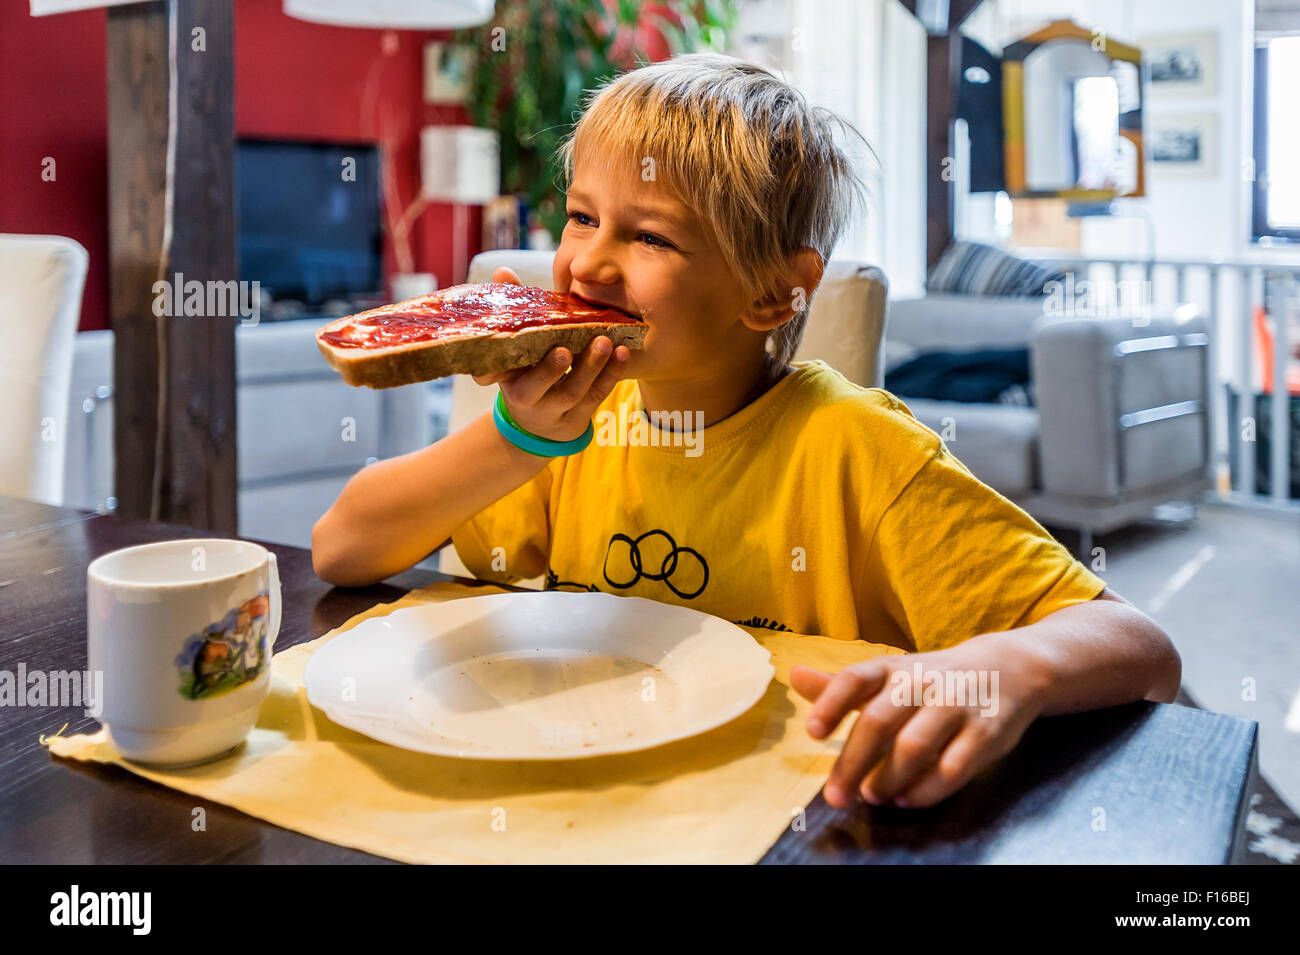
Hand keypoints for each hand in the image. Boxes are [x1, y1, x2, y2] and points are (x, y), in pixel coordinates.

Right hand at [472, 266, 630, 441]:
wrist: (535, 420)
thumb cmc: (523, 370)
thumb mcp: (513, 347)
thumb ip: (511, 309)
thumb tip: (503, 271)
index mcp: (511, 384)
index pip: (515, 380)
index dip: (539, 369)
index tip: (557, 348)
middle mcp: (532, 403)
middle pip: (550, 391)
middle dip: (564, 370)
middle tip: (580, 346)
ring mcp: (558, 414)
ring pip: (578, 394)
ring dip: (594, 369)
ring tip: (609, 344)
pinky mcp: (579, 419)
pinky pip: (597, 397)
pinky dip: (611, 375)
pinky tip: (623, 354)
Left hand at [790, 643, 1046, 808]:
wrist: (1009, 669)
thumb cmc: (933, 679)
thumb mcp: (888, 676)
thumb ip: (841, 686)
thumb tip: (793, 675)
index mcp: (893, 668)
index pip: (855, 679)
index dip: (831, 704)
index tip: (812, 732)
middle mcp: (923, 681)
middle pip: (879, 720)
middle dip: (852, 762)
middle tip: (835, 795)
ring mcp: (956, 705)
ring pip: (914, 745)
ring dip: (888, 778)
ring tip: (872, 796)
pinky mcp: (986, 732)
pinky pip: (953, 767)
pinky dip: (927, 789)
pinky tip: (907, 799)